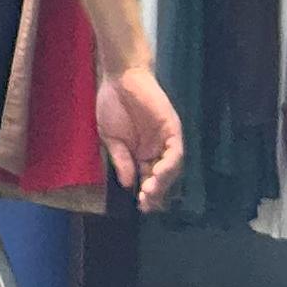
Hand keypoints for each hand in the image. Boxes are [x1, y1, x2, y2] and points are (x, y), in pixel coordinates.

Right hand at [96, 63, 185, 209]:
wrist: (120, 79)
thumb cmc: (112, 105)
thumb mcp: (110, 137)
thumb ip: (121, 159)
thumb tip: (127, 183)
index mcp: (141, 153)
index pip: (148, 178)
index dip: (147, 194)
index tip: (140, 206)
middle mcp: (157, 150)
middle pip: (162, 177)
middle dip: (156, 193)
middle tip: (147, 205)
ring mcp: (166, 140)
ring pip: (171, 168)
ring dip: (163, 182)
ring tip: (151, 192)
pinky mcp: (172, 130)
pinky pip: (176, 152)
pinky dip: (169, 164)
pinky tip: (159, 173)